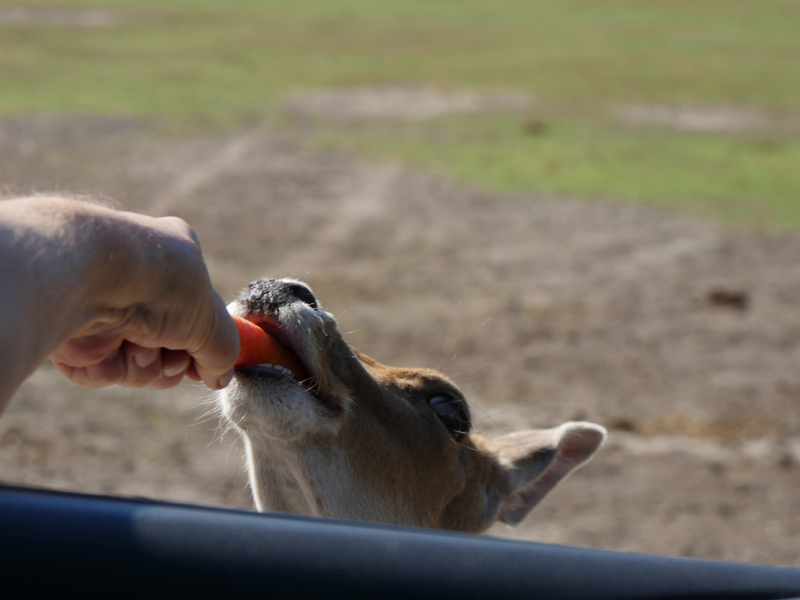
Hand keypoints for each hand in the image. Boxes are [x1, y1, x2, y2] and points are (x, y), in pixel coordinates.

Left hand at [46, 211, 238, 390]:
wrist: (92, 279)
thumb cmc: (159, 286)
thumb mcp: (210, 319)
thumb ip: (224, 351)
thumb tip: (220, 378)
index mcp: (174, 262)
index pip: (197, 314)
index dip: (204, 345)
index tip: (208, 366)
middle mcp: (139, 285)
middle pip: (169, 348)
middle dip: (172, 362)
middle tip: (172, 359)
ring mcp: (106, 310)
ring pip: (136, 364)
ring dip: (144, 365)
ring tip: (137, 347)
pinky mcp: (76, 335)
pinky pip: (102, 371)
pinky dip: (110, 368)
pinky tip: (109, 349)